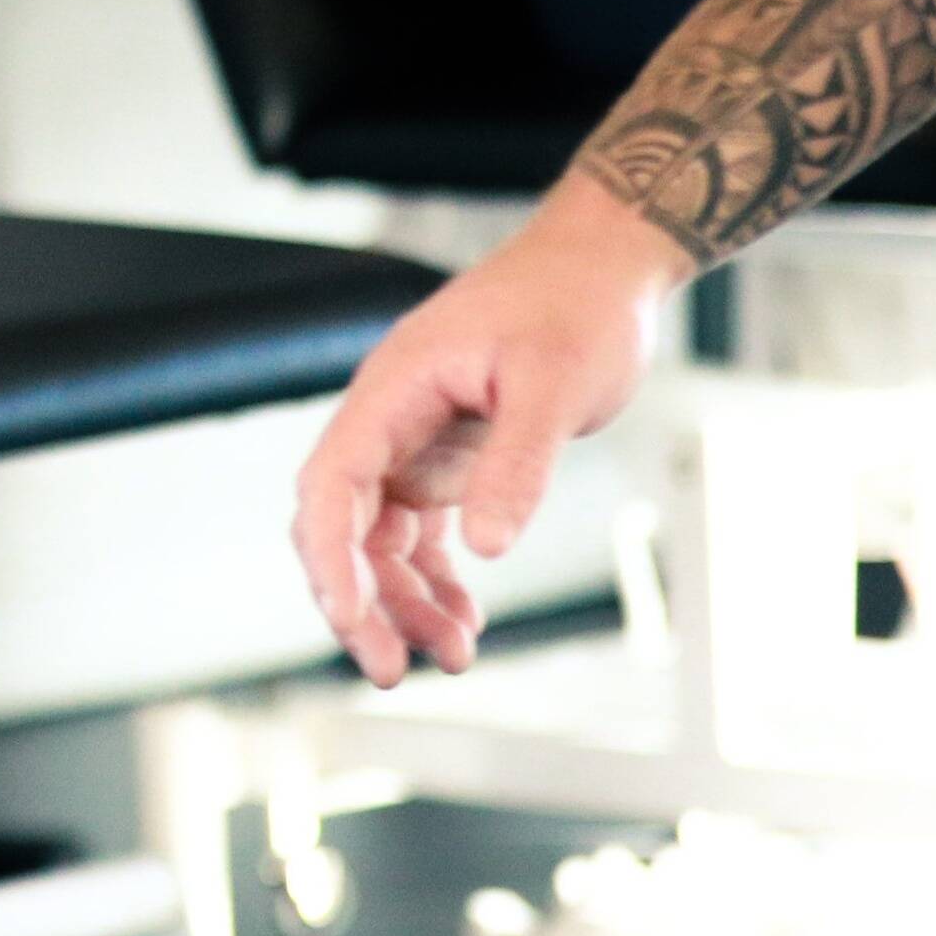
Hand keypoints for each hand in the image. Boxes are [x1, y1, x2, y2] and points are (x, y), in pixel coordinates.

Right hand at [293, 177, 688, 683]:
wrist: (605, 267)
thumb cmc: (577, 305)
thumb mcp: (555, 384)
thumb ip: (517, 464)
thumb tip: (484, 548)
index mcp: (396, 388)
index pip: (332, 481)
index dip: (330, 555)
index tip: (353, 616)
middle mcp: (393, 418)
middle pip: (344, 524)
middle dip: (360, 601)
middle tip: (394, 667)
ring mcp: (417, 441)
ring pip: (382, 541)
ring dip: (404, 602)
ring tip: (454, 654)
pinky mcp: (450, 458)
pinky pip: (422, 533)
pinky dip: (436, 580)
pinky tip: (463, 617)